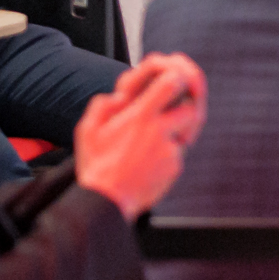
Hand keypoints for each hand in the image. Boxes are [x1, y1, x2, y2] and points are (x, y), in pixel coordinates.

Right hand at [73, 55, 207, 217]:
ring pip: (187, 131)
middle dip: (186, 105)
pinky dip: (168, 154)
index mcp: (140, 116)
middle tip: (174, 108)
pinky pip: (178, 153)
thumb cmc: (96, 167)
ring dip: (178, 129)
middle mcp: (159, 130)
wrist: (105, 202)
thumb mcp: (87, 129)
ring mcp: (169, 150)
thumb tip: (118, 96)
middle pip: (191, 107)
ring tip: (156, 137)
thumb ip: (102, 105)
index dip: (177, 77)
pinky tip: (149, 161)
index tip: (172, 81)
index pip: (171, 83)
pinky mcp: (174, 168)